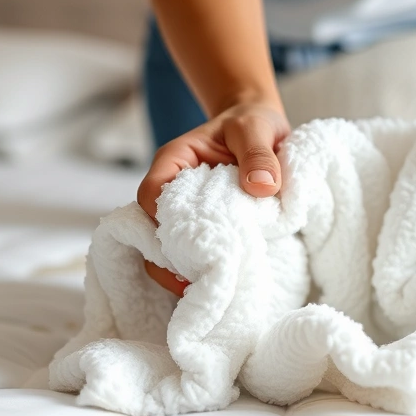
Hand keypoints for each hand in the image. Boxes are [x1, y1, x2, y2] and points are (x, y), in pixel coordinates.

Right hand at [136, 100, 290, 295]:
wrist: (264, 131)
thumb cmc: (254, 124)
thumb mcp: (258, 129)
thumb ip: (259, 154)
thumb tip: (262, 187)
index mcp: (174, 162)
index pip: (151, 195)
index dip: (160, 222)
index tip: (189, 245)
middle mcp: (173, 191)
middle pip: (152, 232)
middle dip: (169, 261)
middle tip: (198, 284)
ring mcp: (187, 213)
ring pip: (169, 250)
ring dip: (185, 271)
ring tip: (210, 291)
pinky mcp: (206, 229)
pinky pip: (194, 253)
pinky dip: (204, 269)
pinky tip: (223, 284)